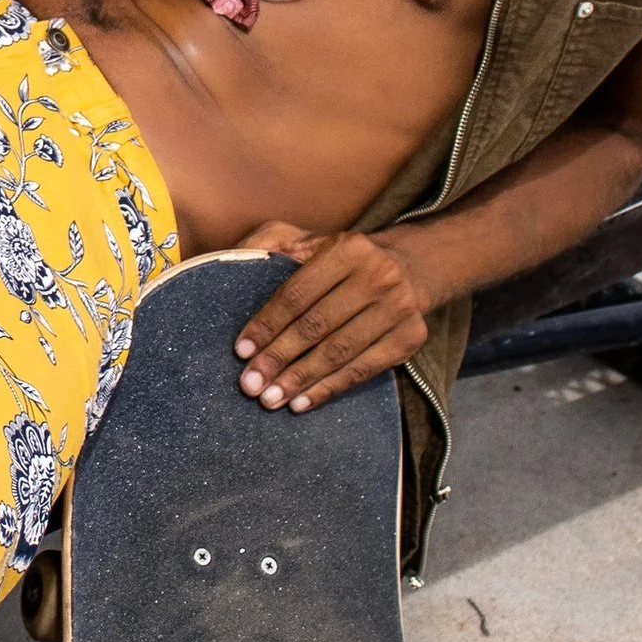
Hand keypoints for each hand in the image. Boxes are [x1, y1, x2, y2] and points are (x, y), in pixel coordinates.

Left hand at [230, 224, 432, 410]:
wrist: (409, 270)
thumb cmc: (343, 261)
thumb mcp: (309, 240)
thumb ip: (270, 244)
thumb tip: (231, 262)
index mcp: (348, 248)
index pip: (297, 294)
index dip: (266, 324)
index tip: (242, 351)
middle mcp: (378, 275)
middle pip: (316, 325)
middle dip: (278, 358)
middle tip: (250, 384)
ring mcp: (399, 307)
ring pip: (339, 352)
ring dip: (300, 379)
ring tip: (270, 399)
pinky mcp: (410, 336)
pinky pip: (364, 370)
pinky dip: (330, 388)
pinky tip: (302, 401)